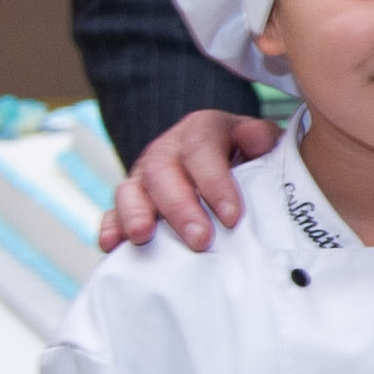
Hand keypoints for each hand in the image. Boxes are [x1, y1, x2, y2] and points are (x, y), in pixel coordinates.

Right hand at [103, 108, 283, 252]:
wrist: (226, 158)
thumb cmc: (249, 155)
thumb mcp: (261, 141)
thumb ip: (261, 138)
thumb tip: (256, 138)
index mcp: (201, 129)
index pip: (202, 150)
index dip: (215, 183)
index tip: (232, 217)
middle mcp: (167, 149)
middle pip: (163, 172)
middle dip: (180, 208)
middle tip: (200, 240)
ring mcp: (144, 174)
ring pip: (131, 189)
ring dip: (136, 214)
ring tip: (143, 237)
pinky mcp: (130, 199)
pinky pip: (113, 211)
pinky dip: (111, 227)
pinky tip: (112, 244)